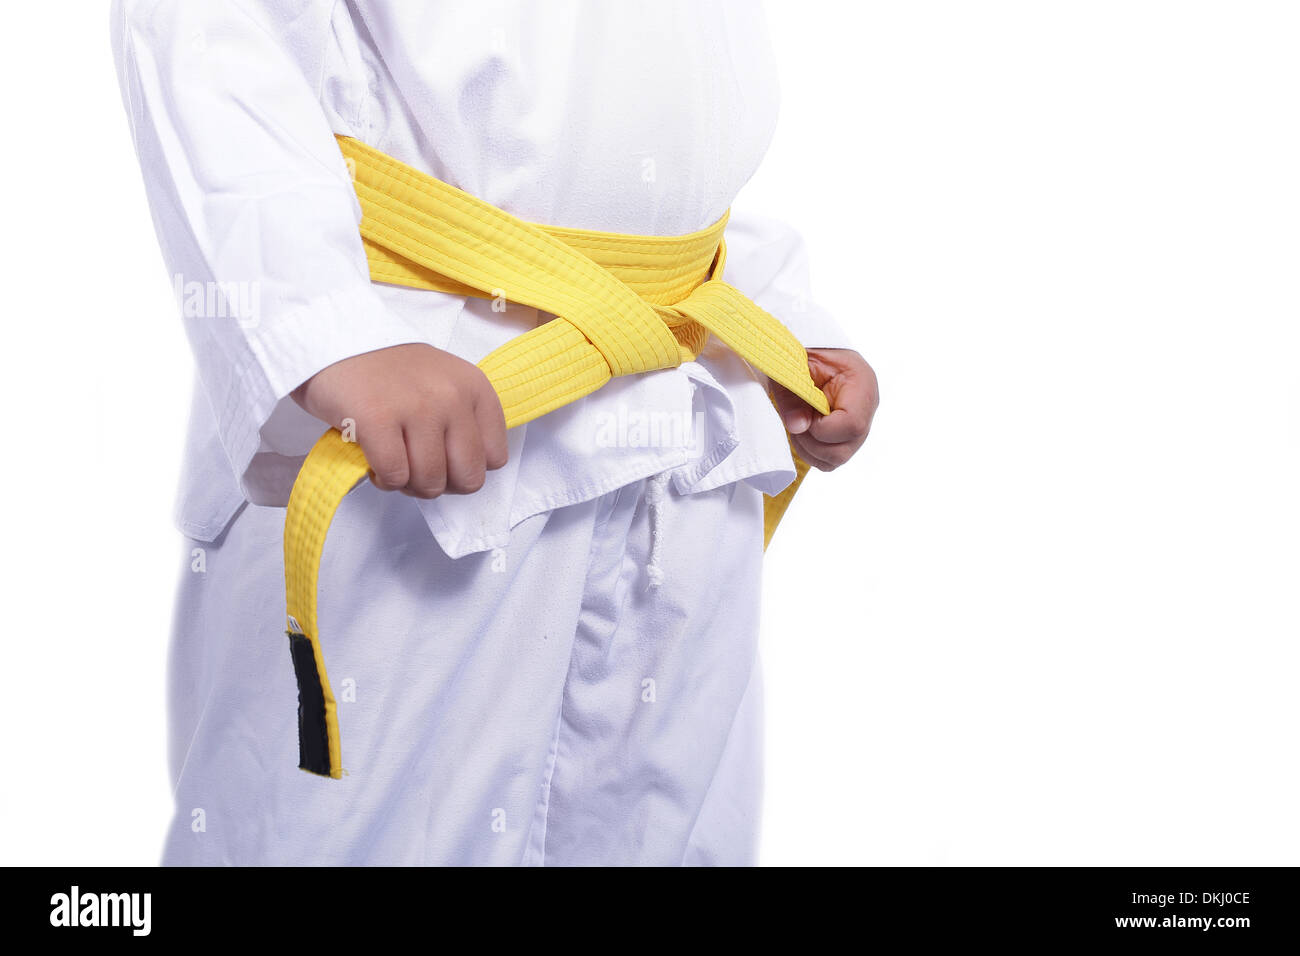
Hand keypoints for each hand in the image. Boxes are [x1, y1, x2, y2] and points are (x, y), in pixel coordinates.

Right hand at [291, 343, 507, 496]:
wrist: (335, 338)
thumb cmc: (388, 369)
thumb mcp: (444, 382)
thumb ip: (462, 420)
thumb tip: (461, 474)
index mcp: (475, 387)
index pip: (494, 458)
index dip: (465, 469)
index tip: (441, 460)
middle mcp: (452, 397)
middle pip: (468, 478)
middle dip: (440, 484)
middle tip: (415, 469)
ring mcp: (417, 408)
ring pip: (431, 482)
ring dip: (408, 484)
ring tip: (393, 463)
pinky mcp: (378, 420)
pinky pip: (395, 476)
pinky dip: (384, 479)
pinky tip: (374, 461)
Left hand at [768, 348, 878, 470]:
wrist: (811, 349)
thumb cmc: (806, 353)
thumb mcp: (794, 367)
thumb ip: (793, 396)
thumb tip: (798, 427)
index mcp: (861, 384)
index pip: (852, 424)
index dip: (823, 429)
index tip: (805, 416)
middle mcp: (867, 408)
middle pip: (845, 449)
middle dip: (812, 442)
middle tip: (797, 421)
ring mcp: (859, 424)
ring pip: (837, 459)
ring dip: (809, 449)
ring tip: (798, 425)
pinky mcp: (847, 436)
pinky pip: (831, 460)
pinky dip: (812, 453)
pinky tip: (804, 432)